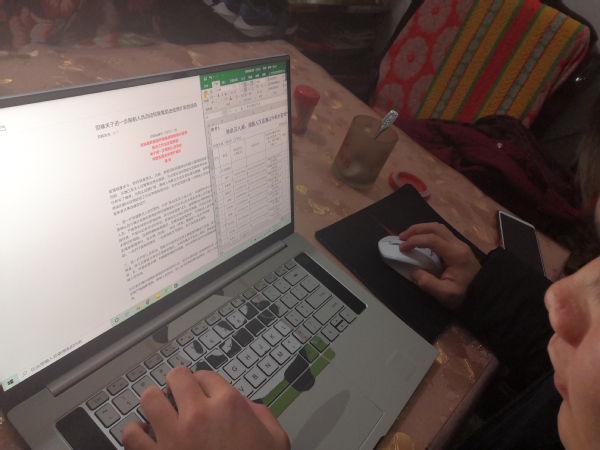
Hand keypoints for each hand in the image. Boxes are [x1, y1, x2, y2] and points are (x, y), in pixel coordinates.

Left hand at [122, 367, 289, 449]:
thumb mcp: (275, 439)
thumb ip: (260, 414)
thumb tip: (244, 405)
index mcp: (229, 406)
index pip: (206, 375)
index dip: (205, 384)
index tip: (204, 393)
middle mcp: (198, 414)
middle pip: (177, 376)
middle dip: (178, 384)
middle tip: (180, 395)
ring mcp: (173, 436)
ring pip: (150, 398)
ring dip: (155, 403)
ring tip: (161, 412)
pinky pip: (131, 434)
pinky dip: (135, 433)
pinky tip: (145, 436)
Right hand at [398, 222, 480, 309]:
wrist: (485, 295)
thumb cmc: (465, 295)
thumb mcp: (445, 294)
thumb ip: (428, 283)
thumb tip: (413, 272)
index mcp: (456, 255)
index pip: (432, 239)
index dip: (415, 241)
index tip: (402, 248)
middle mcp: (459, 245)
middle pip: (436, 227)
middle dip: (416, 229)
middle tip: (402, 237)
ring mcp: (460, 244)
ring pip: (439, 228)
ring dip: (422, 229)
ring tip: (409, 237)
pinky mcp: (459, 247)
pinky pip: (442, 234)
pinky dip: (428, 234)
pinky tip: (420, 242)